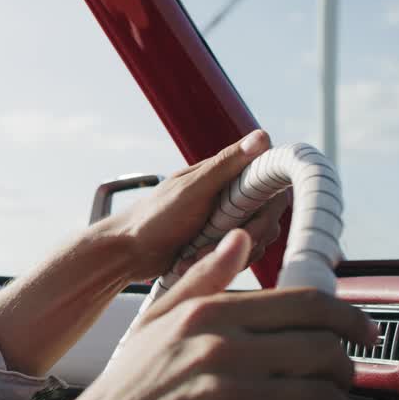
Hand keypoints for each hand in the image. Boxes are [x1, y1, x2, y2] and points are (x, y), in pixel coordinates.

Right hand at [0, 230, 377, 399]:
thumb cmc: (126, 391)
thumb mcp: (157, 322)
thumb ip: (203, 280)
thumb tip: (240, 240)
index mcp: (209, 314)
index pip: (305, 304)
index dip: (348, 318)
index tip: (362, 333)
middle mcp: (223, 348)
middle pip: (323, 350)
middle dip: (346, 371)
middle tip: (343, 384)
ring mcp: (231, 394)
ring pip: (322, 399)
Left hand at [105, 129, 288, 282]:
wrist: (127, 252)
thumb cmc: (154, 216)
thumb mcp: (191, 189)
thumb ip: (226, 165)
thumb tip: (262, 137)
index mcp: (226, 174)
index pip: (271, 182)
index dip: (271, 203)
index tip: (254, 222)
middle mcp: (230, 195)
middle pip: (268, 215)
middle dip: (248, 236)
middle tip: (219, 244)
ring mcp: (226, 221)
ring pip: (255, 238)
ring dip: (230, 251)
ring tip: (197, 255)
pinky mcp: (219, 244)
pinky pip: (239, 255)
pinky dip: (221, 261)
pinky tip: (194, 262)